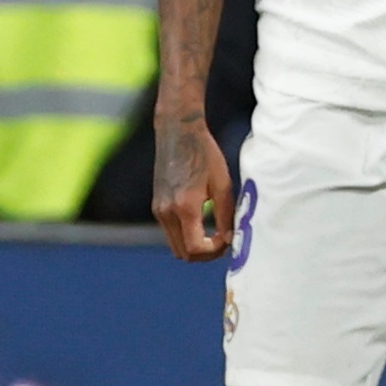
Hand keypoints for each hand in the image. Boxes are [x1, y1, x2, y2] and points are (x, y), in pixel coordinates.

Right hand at [152, 112, 233, 261]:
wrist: (178, 132)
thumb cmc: (205, 154)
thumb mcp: (222, 184)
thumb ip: (226, 216)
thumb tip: (229, 240)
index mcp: (185, 206)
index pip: (195, 248)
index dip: (214, 251)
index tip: (226, 240)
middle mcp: (167, 212)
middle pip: (183, 253)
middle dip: (204, 254)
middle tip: (221, 242)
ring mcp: (159, 209)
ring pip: (175, 245)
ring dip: (194, 246)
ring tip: (212, 233)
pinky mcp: (157, 205)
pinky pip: (171, 232)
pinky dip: (185, 235)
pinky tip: (200, 221)